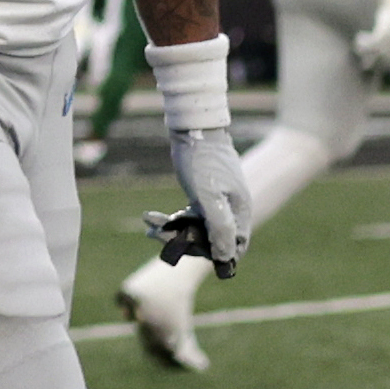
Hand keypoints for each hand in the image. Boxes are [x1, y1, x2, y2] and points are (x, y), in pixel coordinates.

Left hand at [155, 122, 253, 277]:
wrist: (193, 130)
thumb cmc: (203, 162)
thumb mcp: (209, 196)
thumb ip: (219, 227)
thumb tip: (227, 258)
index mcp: (240, 213)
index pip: (233, 247)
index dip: (213, 254)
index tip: (187, 250)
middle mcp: (231, 211)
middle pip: (211, 240)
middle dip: (183, 240)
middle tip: (156, 235)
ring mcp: (217, 204)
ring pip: (196, 229)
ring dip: (172, 231)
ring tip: (149, 227)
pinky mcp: (203, 197)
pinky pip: (188, 217)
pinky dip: (171, 219)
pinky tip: (150, 218)